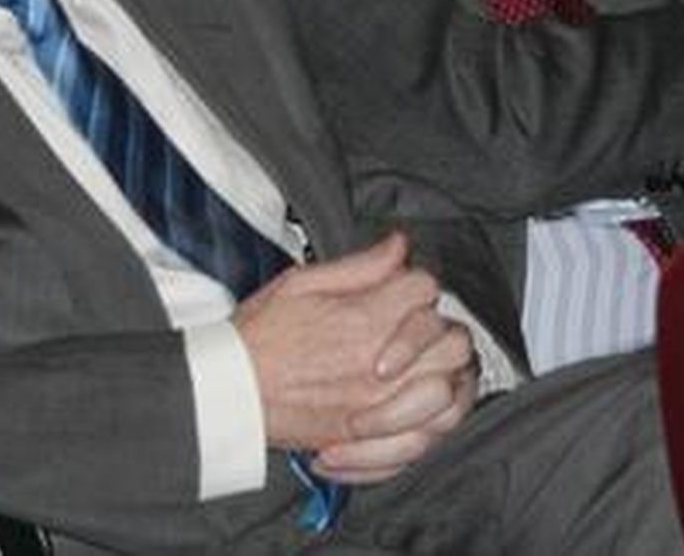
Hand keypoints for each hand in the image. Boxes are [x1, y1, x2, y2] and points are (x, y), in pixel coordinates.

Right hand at [234, 231, 467, 472]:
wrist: (231, 391)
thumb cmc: (258, 338)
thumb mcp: (302, 282)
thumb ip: (360, 265)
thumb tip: (397, 246)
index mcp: (363, 319)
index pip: (425, 288)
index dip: (414, 282)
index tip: (400, 288)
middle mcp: (380, 365)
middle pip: (452, 340)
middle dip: (441, 326)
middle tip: (418, 325)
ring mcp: (380, 404)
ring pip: (451, 389)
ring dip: (445, 371)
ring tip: (426, 363)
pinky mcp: (373, 436)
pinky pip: (430, 432)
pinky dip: (435, 417)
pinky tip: (419, 402)